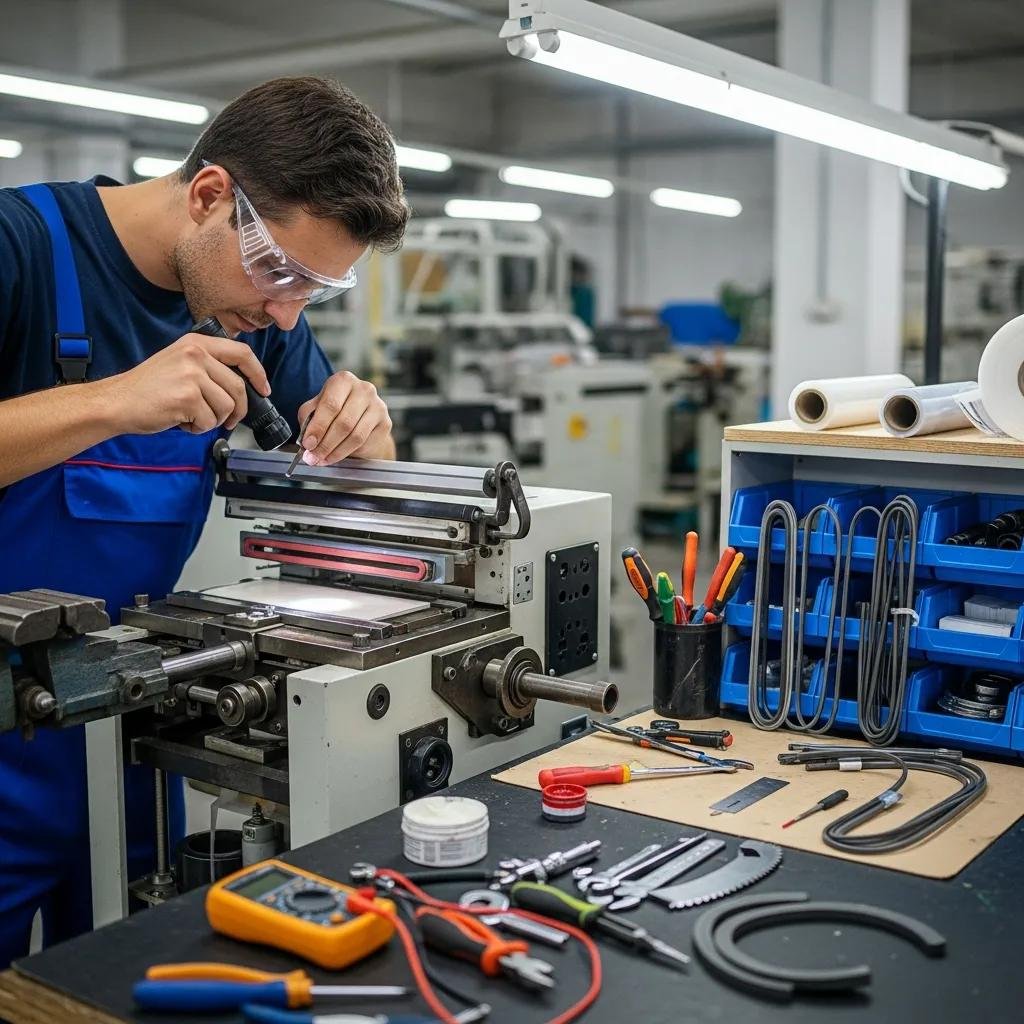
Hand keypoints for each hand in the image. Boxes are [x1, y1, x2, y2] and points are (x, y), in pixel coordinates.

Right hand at [103, 332, 271, 434]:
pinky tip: (179, 421)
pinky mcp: (187, 397)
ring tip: (190, 417)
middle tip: (227, 421)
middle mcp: (196, 355)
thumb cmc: (147, 389)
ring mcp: (192, 375)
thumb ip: (208, 367)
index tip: (264, 389)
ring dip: (212, 420)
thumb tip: (242, 387)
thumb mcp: (179, 363)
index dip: (258, 374)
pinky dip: (197, 429)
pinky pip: (209, 422)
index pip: (242, 353)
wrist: (116, 402)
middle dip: (236, 411)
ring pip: (226, 407)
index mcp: (197, 343)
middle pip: (238, 388)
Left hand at [297, 371, 393, 463]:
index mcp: (344, 380)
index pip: (330, 405)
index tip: (308, 444)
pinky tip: (339, 455)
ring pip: (355, 436)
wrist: (359, 418)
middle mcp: (364, 390)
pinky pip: (366, 443)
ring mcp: (378, 406)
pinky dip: (349, 453)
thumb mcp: (315, 408)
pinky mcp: (386, 423)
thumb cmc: (335, 411)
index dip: (318, 427)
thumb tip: (308, 441)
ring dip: (336, 452)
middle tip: (313, 457)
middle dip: (326, 444)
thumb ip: (309, 419)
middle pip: (344, 422)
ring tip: (323, 459)